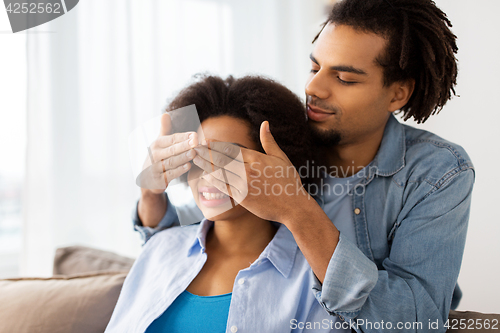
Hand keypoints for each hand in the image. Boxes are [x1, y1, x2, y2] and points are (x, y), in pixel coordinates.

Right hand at [137, 113, 197, 192]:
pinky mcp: (158, 179)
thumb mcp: (159, 143)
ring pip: (171, 162)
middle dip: (184, 145)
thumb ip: (164, 129)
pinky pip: (169, 174)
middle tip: (196, 141)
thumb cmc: (158, 157)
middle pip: (171, 149)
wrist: (147, 179)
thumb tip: (165, 114)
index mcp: (157, 144)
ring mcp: (156, 167)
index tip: (195, 135)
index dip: (183, 137)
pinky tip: (188, 166)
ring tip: (194, 153)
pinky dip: (179, 170)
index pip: (172, 139)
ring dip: (183, 157)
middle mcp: (155, 155)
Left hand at [193, 121, 312, 223]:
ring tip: (196, 159)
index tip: (206, 141)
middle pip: (222, 158)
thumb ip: (269, 141)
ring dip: (206, 164)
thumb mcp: (281, 158)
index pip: (232, 148)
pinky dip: (214, 180)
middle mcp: (249, 170)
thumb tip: (265, 123)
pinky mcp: (243, 197)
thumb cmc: (289, 182)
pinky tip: (205, 176)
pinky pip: (224, 187)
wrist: (293, 206)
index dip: (217, 144)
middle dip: (207, 152)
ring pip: (221, 172)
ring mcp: (245, 184)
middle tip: (194, 147)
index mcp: (257, 158)